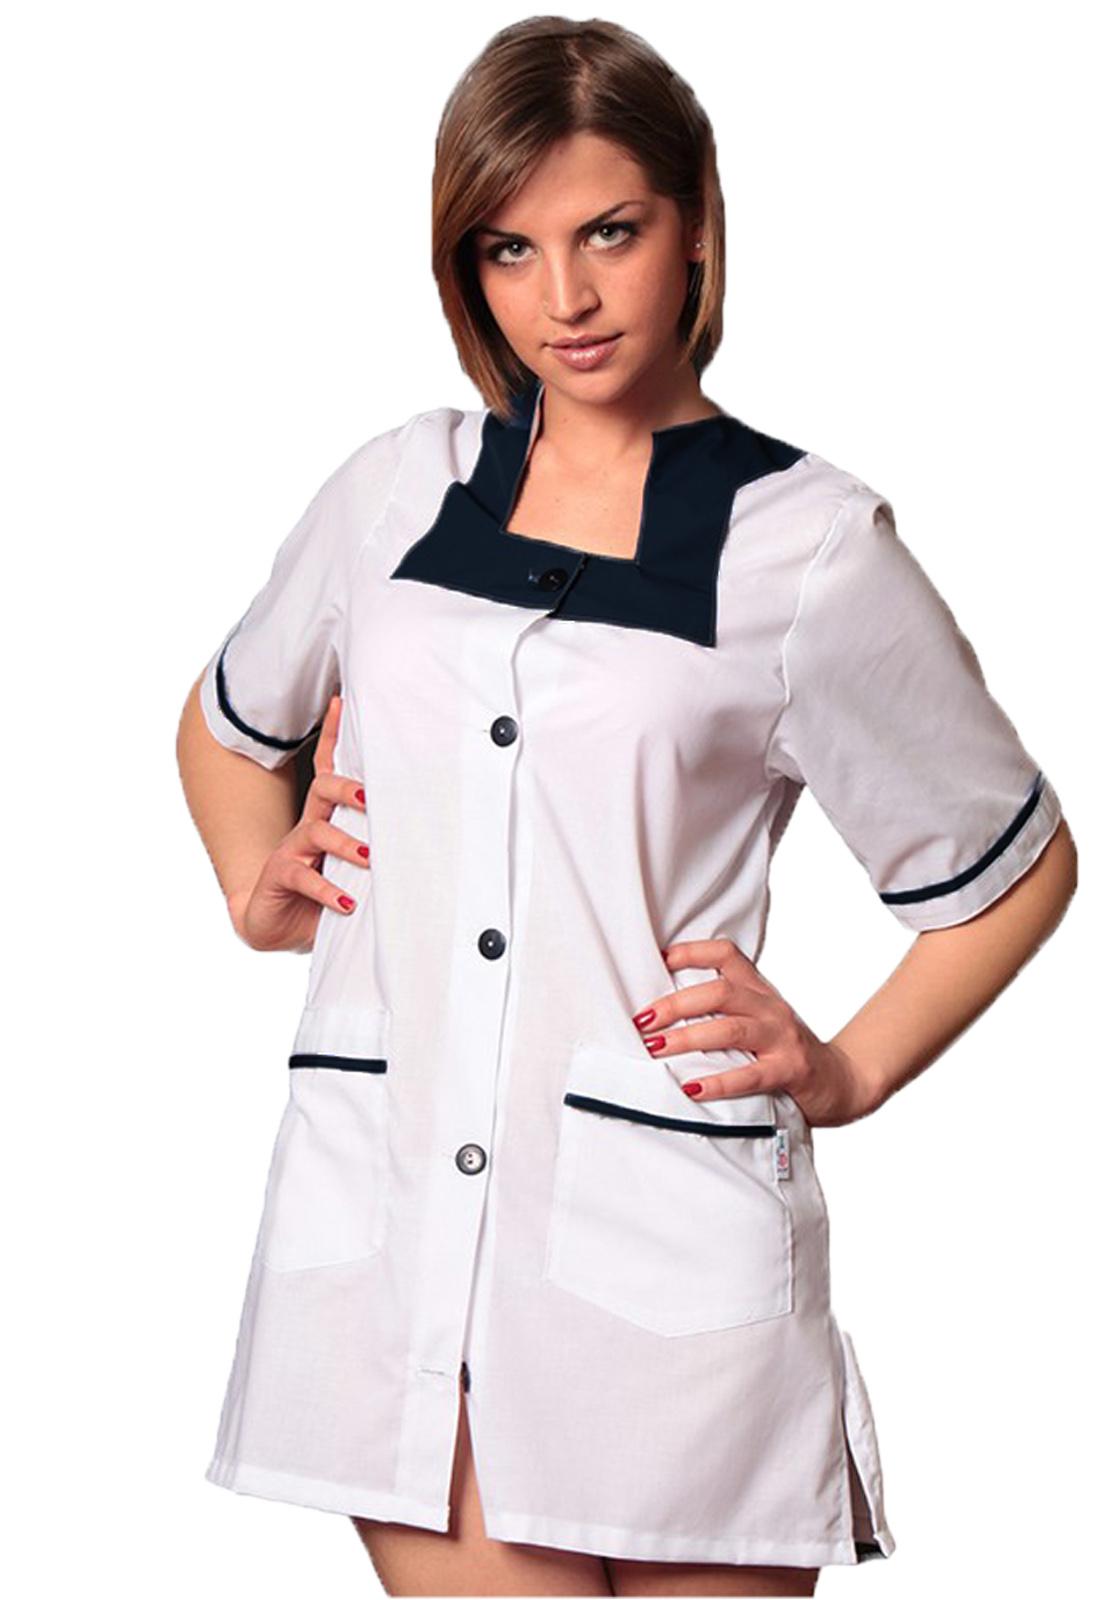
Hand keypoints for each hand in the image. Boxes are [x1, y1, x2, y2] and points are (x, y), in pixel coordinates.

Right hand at [231, 695, 371, 953]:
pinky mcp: (279, 877)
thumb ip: (379, 855)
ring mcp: (291, 851)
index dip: (333, 737)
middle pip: (323, 790)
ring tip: (368, 858)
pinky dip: (327, 891)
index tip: (341, 703)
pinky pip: (302, 877)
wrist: (273, 927)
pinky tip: (347, 903)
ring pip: (316, 832)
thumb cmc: (322, 893)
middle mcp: (308, 827)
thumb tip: (430, 845)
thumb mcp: (353, 870)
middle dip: (347, 787)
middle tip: (371, 797)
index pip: (329, 770)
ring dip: (344, 843)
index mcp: (326, 819)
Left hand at [631, 938, 880, 1126]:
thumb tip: (662, 1008)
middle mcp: (771, 1007)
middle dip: (676, 1005)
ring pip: (730, 1029)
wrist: (841, 1081)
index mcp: (759, 990)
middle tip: (642, 1020)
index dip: (692, 951)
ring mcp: (782, 1038)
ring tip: (655, 1048)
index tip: (657, 959)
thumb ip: (724, 1010)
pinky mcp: (790, 1071)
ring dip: (687, 1038)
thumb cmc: (785, 1050)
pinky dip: (718, 1082)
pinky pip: (750, 1076)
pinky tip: (692, 1087)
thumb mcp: (759, 1019)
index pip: (727, 954)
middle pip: (720, 992)